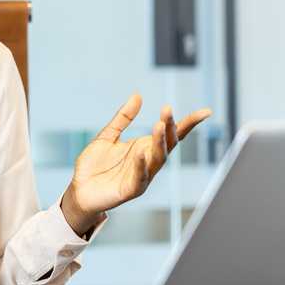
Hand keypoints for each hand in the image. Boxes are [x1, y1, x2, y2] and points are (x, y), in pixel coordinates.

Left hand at [61, 95, 211, 234]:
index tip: (206, 112)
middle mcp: (148, 161)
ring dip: (159, 142)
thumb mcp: (108, 135)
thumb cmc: (95, 165)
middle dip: (170, 127)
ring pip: (158, 159)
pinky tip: (141, 153)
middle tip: (167, 109)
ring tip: (159, 125)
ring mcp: (141, 176)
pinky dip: (141, 166)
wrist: (79, 189)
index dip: (189, 123)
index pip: (172, 134)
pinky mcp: (130, 189)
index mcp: (145, 147)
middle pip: (168, 143)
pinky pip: (139, 177)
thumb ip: (123, 118)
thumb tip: (137, 95)